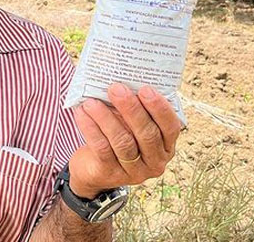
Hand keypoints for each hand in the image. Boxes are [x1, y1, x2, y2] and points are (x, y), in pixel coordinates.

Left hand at [68, 83, 181, 198]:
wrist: (92, 168)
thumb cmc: (117, 136)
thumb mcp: (130, 124)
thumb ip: (134, 107)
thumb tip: (121, 79)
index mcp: (166, 146)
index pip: (171, 127)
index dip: (160, 108)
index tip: (145, 89)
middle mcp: (155, 162)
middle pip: (147, 134)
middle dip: (131, 109)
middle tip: (116, 88)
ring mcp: (133, 172)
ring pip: (123, 142)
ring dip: (106, 118)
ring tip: (92, 101)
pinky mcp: (110, 174)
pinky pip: (102, 148)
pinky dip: (91, 128)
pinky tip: (82, 113)